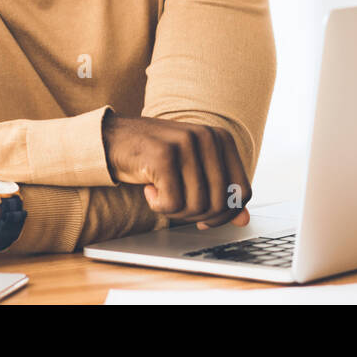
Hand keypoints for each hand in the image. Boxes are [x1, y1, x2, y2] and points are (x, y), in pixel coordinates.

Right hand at [102, 113, 252, 229]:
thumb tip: (243, 220)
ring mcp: (186, 143)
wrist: (114, 138)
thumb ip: (220, 192)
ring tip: (160, 193)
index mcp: (222, 139)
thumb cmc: (157, 157)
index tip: (204, 219)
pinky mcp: (163, 155)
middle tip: (175, 205)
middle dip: (197, 215)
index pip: (242, 193)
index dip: (225, 215)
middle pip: (220, 203)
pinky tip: (149, 189)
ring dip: (175, 210)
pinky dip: (158, 206)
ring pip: (197, 206)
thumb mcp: (194, 170)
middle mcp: (208, 137)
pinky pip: (172, 203)